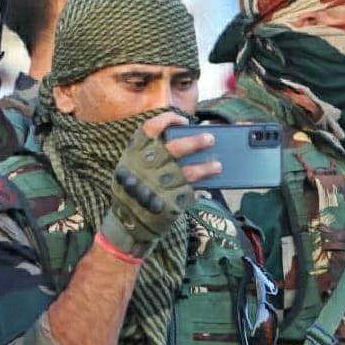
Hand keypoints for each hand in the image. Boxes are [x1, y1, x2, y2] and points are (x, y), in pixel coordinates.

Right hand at [99, 112, 220, 257]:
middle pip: (174, 148)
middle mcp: (145, 168)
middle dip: (195, 142)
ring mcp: (157, 187)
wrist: (126, 224)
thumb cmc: (133, 189)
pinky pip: (189, 193)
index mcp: (134, 154)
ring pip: (187, 173)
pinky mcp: (167, 204)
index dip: (168, 120)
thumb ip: (150, 154)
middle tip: (210, 138)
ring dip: (205, 168)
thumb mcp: (132, 167)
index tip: (183, 121)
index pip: (151, 128)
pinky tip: (206, 188)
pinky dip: (199, 190)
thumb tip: (183, 140)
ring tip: (218, 166)